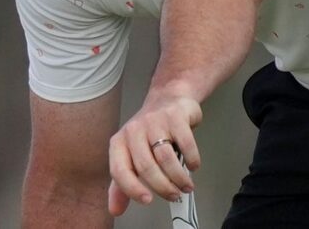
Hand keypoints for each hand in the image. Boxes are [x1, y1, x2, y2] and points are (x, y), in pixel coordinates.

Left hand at [107, 90, 202, 215]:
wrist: (168, 98)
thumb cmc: (149, 132)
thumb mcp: (131, 155)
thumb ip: (122, 183)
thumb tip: (116, 209)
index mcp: (119, 143)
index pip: (120, 171)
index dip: (133, 189)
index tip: (147, 200)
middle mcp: (134, 130)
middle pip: (146, 167)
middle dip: (163, 187)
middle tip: (174, 195)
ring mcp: (155, 122)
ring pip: (166, 158)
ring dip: (179, 177)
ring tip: (186, 185)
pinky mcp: (176, 116)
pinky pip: (186, 144)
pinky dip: (192, 159)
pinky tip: (193, 165)